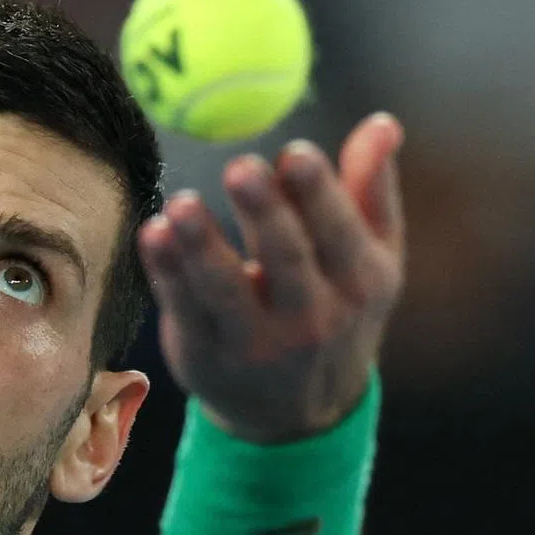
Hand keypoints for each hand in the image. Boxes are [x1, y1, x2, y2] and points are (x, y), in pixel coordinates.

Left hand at [138, 112, 405, 442]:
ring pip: (226, 292)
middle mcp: (311, 319)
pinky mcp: (204, 357)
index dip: (319, 195)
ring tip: (182, 204)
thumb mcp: (368, 259)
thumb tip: (382, 122)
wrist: (295, 412)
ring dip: (202, 246)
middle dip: (264, 214)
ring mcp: (255, 345)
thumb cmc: (334, 310)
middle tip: (240, 167)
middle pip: (286, 261)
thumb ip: (369, 190)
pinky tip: (152, 233)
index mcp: (359, 284)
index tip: (294, 152)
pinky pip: (183, 310)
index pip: (340, 235)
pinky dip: (166, 273)